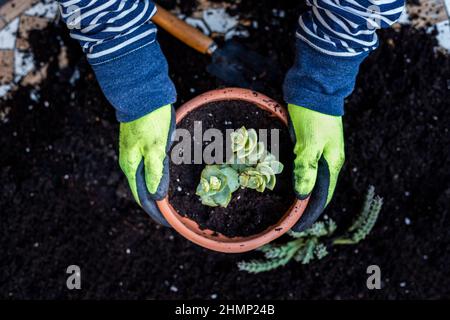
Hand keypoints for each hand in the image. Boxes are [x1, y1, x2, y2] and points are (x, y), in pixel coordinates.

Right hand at [119, 105, 174, 225]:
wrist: (141, 94)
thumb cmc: (149, 120)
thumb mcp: (155, 148)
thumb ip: (155, 172)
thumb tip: (157, 196)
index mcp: (131, 166)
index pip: (142, 198)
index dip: (155, 212)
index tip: (168, 222)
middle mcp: (131, 163)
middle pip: (143, 190)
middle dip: (157, 204)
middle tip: (172, 215)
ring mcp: (135, 154)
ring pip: (146, 179)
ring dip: (157, 192)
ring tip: (170, 202)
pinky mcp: (141, 146)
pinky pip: (149, 168)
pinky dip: (158, 178)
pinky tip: (165, 179)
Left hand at [288, 104, 344, 231]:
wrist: (315, 86)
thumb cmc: (314, 116)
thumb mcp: (310, 144)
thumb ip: (307, 169)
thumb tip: (303, 195)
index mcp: (332, 163)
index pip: (323, 195)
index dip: (311, 212)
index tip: (297, 226)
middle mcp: (328, 159)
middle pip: (316, 187)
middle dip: (304, 203)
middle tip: (288, 218)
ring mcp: (319, 149)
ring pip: (308, 176)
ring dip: (298, 189)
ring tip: (284, 204)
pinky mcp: (308, 141)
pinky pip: (301, 164)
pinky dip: (294, 174)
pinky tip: (283, 179)